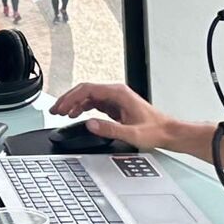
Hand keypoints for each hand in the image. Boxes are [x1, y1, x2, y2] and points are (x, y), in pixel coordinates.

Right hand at [51, 81, 180, 150]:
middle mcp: (116, 93)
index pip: (87, 90)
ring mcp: (116, 99)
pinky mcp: (117, 106)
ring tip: (61, 113)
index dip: (70, 98)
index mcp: (118, 94)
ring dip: (74, 103)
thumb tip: (89, 124)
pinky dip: (82, 108)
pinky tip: (76, 115)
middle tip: (55, 110)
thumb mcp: (131, 133)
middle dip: (68, 100)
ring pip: (89, 96)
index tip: (60, 107)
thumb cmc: (155, 131)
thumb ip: (109, 129)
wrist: (168, 133)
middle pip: (85, 91)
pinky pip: (95, 103)